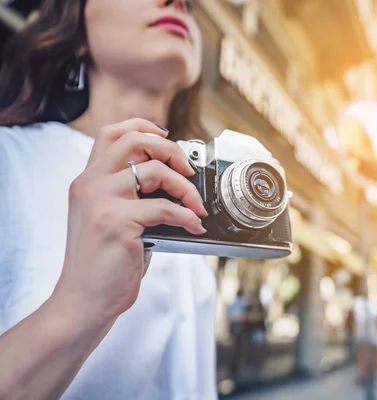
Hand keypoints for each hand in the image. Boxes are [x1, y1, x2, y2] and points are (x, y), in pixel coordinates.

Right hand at [53, 118, 206, 324]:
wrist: (83, 301)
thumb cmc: (102, 265)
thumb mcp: (108, 220)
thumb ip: (128, 196)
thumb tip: (172, 181)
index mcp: (87, 181)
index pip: (112, 133)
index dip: (143, 127)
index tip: (167, 136)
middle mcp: (89, 184)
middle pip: (134, 140)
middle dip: (171, 150)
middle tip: (188, 171)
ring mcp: (100, 201)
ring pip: (155, 171)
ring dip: (186, 188)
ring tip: (197, 207)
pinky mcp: (116, 222)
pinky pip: (165, 208)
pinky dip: (187, 216)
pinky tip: (194, 227)